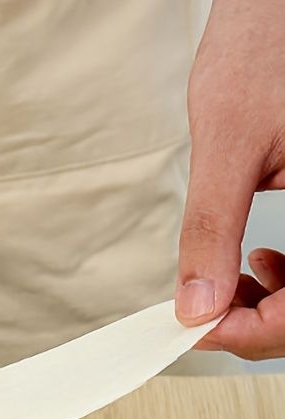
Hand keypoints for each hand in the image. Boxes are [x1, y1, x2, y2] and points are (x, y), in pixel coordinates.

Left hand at [175, 0, 284, 358]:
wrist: (280, 5)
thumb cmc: (270, 46)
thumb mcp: (231, 142)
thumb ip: (211, 229)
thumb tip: (194, 304)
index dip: (250, 334)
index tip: (195, 329)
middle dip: (256, 324)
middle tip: (201, 313)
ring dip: (271, 305)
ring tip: (225, 286)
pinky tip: (255, 261)